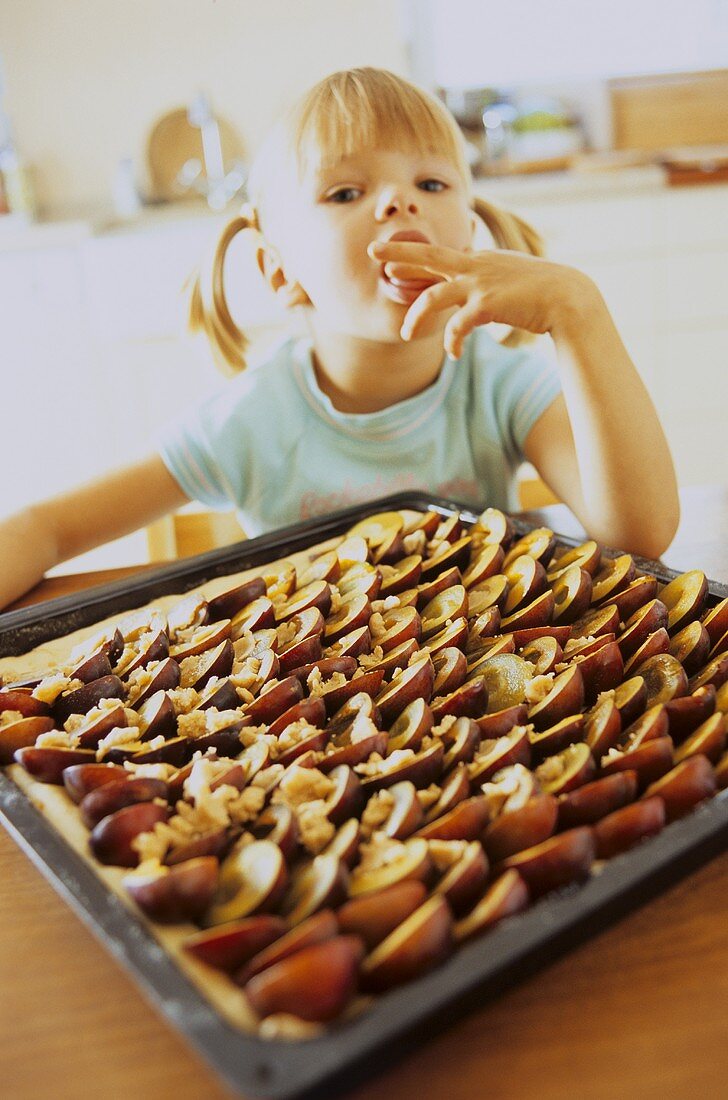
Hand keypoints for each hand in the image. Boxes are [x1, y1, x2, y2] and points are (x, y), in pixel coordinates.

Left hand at [368, 240, 595, 358]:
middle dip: (399, 254)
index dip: (414, 259)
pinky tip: (455, 354)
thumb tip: (477, 302)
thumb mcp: (510, 282)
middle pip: (428, 255)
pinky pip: (457, 326)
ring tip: (406, 334)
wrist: (568, 298)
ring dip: (415, 316)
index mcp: (479, 261)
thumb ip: (489, 286)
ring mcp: (480, 283)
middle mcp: (475, 266)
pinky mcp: (487, 304)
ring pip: (433, 296)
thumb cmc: (541, 294)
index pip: (440, 258)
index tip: (392, 261)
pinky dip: (451, 342)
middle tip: (372, 252)